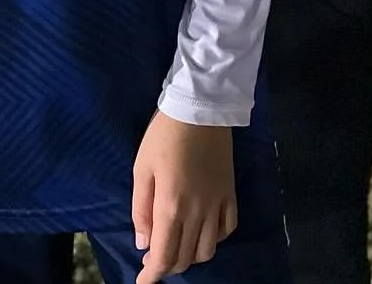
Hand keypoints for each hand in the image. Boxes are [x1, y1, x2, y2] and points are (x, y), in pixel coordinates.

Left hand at [132, 113, 237, 281]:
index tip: (141, 281)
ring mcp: (218, 204)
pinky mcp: (231, 193)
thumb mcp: (142, 169)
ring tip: (178, 247)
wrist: (201, 106)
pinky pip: (228, 229)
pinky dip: (215, 239)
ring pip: (207, 250)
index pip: (162, 257)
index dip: (151, 276)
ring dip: (190, 257)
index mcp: (171, 207)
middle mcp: (197, 213)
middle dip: (166, 267)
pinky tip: (203, 232)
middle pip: (184, 258)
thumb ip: (141, 210)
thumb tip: (143, 243)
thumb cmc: (164, 135)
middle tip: (153, 260)